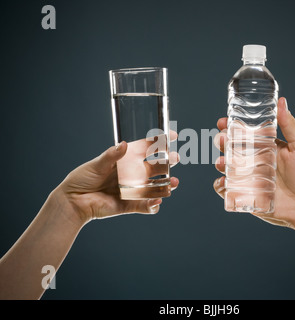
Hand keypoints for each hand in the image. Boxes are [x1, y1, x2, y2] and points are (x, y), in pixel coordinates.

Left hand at [53, 134, 179, 226]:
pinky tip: (158, 201)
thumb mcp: (96, 164)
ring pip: (155, 186)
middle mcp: (132, 173)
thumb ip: (111, 156)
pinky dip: (153, 205)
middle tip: (175, 159)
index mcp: (126, 160)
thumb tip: (124, 145)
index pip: (147, 148)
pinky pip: (145, 206)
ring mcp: (133, 189)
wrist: (73, 201)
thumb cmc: (82, 178)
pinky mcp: (129, 204)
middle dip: (168, 162)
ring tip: (174, 183)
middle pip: (156, 167)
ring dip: (167, 185)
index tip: (173, 136)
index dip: (161, 141)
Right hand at [213, 97, 294, 231]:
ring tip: (223, 162)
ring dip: (221, 162)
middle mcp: (255, 161)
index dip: (232, 126)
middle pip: (232, 148)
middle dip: (222, 142)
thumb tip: (281, 102)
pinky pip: (227, 189)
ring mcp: (249, 177)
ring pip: (227, 167)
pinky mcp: (246, 194)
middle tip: (223, 140)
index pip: (245, 133)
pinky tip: (224, 182)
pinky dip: (220, 185)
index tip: (223, 121)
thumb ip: (290, 125)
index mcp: (266, 147)